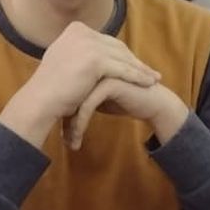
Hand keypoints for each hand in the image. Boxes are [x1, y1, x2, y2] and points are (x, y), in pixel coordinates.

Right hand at [0, 21, 159, 147]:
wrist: (41, 100)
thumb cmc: (52, 87)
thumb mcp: (65, 59)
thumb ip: (79, 51)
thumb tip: (95, 53)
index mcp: (75, 29)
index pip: (106, 41)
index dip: (122, 54)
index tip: (134, 64)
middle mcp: (82, 32)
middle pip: (116, 47)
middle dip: (134, 60)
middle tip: (149, 71)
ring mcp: (88, 44)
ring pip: (122, 58)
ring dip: (140, 69)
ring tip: (153, 79)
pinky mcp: (96, 60)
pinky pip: (123, 70)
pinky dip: (138, 77)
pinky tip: (148, 84)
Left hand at [64, 78, 187, 151]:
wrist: (153, 103)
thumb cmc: (126, 100)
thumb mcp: (97, 99)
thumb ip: (80, 97)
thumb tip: (56, 109)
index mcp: (87, 66)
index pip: (65, 89)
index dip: (61, 110)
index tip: (59, 131)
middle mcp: (91, 66)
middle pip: (68, 94)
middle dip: (64, 119)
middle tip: (62, 139)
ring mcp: (99, 73)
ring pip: (75, 100)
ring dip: (71, 125)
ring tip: (69, 143)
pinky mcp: (109, 83)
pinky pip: (87, 105)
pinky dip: (80, 124)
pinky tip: (78, 138)